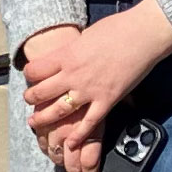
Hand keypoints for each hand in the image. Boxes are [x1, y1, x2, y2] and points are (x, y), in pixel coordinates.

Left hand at [22, 6, 171, 171]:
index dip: (29, 74)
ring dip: (44, 118)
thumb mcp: (86, 36)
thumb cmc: (118, 28)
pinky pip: (88, 122)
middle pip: (41, 92)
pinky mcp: (107, 100)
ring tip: (35, 122)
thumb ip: (74, 49)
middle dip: (31, 98)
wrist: (143, 34)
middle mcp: (73, 75)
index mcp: (67, 55)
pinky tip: (70, 143)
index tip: (30, 76)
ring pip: (59, 110)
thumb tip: (67, 54)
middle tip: (29, 101)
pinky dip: (78, 135)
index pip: (36, 70)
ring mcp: (89, 90)